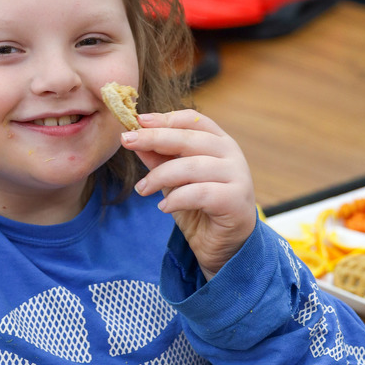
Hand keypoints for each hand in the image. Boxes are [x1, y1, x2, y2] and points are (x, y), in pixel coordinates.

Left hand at [122, 109, 256, 278]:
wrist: (225, 246)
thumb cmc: (200, 207)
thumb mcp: (174, 179)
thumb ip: (158, 158)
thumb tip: (133, 138)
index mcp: (219, 142)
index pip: (193, 120)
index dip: (165, 118)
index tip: (138, 120)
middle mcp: (232, 154)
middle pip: (189, 138)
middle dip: (154, 138)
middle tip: (127, 142)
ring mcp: (237, 176)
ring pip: (191, 166)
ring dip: (160, 176)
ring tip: (142, 189)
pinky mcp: (235, 200)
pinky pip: (199, 193)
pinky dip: (176, 199)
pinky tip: (163, 207)